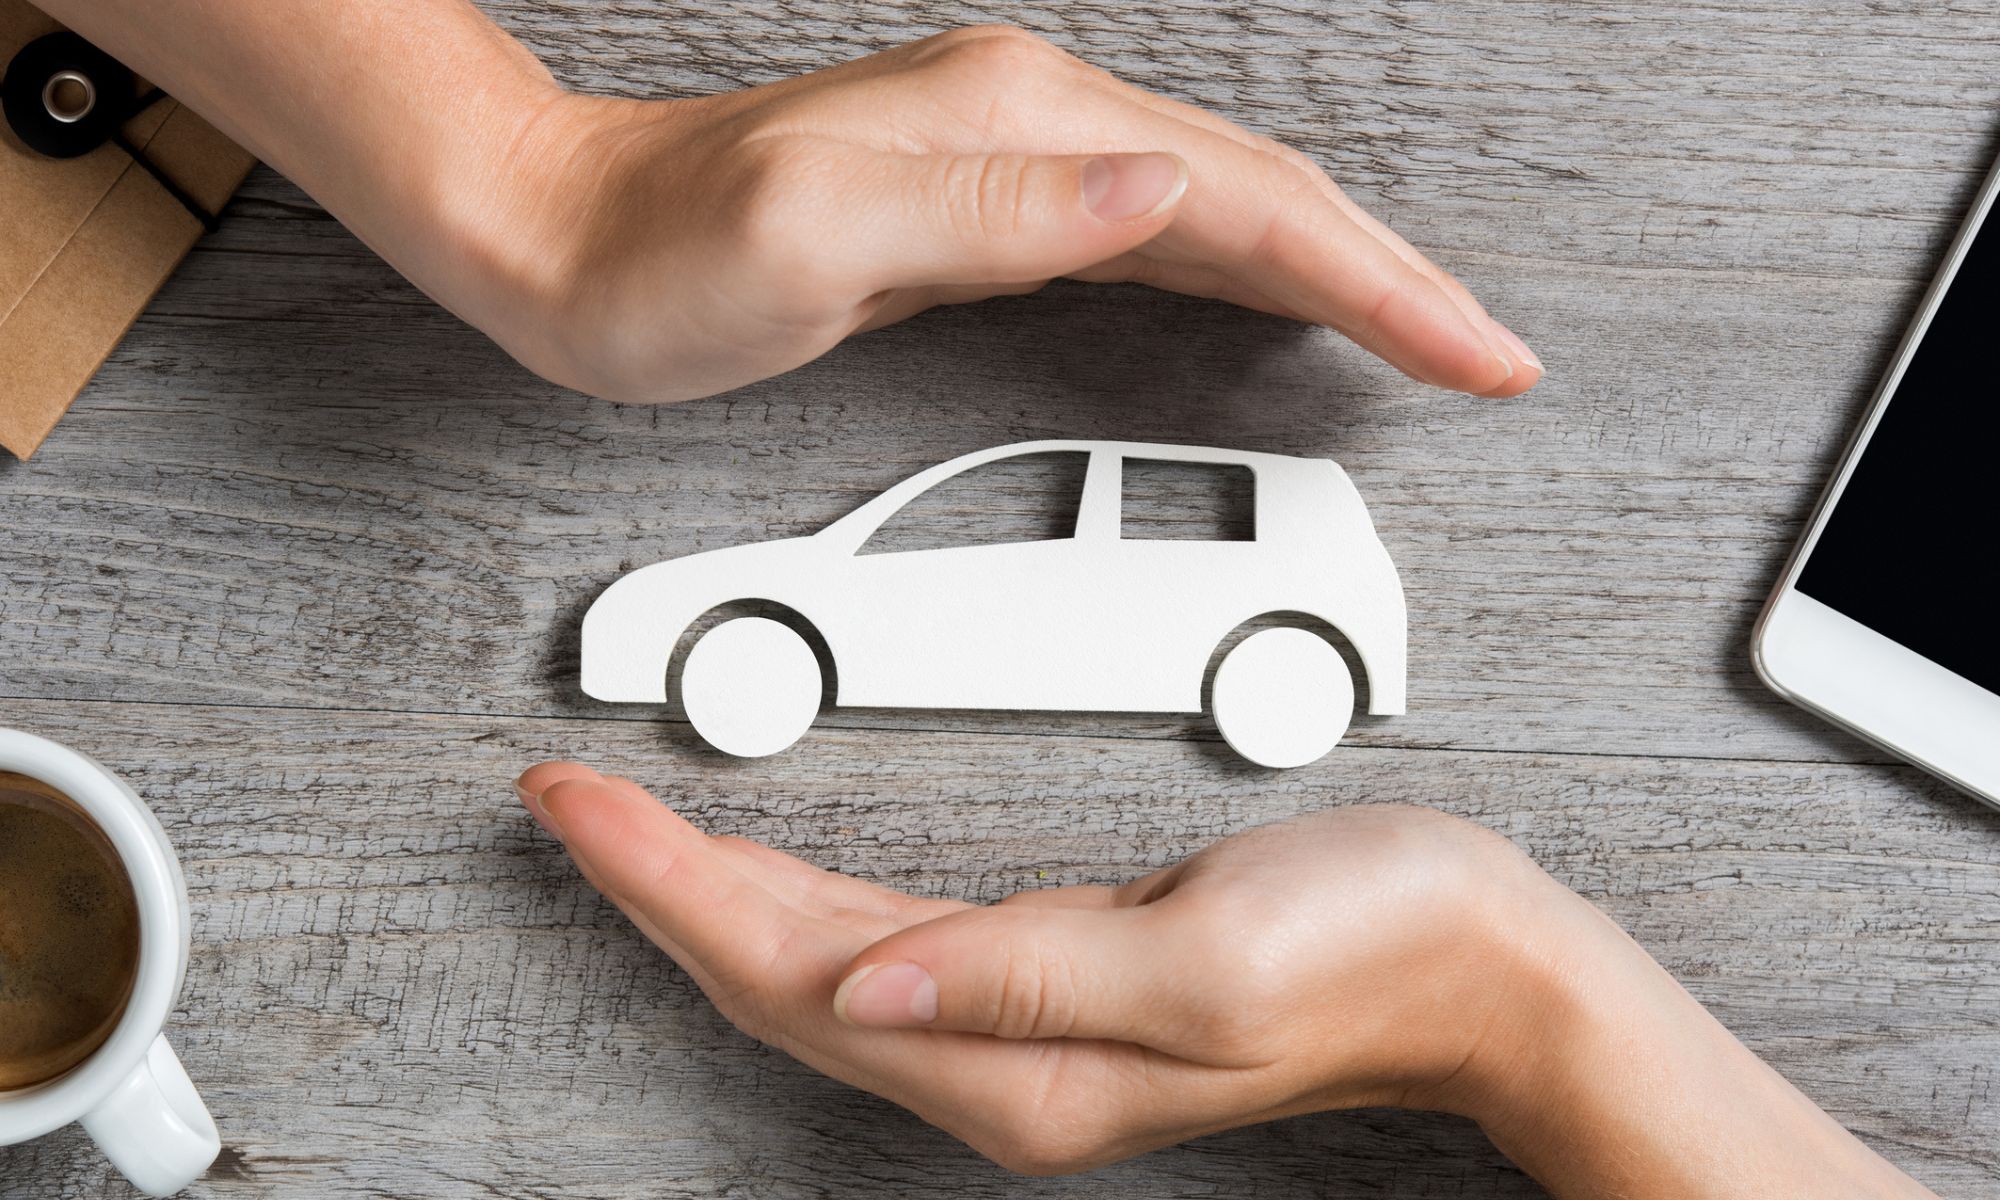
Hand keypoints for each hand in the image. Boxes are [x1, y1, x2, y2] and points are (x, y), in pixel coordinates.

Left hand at [44, 6, 1540, 403]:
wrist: (561, 238)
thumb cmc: (661, 258)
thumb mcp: (817, 234)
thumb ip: (997, 211)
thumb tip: (1163, 197)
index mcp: (1021, 127)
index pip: (1249, 204)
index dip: (1376, 280)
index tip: (1472, 347)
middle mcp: (1034, 125)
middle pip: (1264, 197)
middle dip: (1391, 275)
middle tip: (1488, 353)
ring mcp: (1015, 163)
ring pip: (1224, 215)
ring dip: (1333, 273)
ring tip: (1421, 331)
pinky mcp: (988, 210)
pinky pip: (1159, 240)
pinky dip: (1242, 276)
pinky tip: (1269, 304)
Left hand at [517, 762, 1935, 1196]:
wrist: (1481, 965)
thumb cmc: (1376, 946)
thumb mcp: (1209, 957)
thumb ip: (1028, 978)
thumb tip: (866, 982)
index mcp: (1018, 1065)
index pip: (786, 972)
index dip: (668, 888)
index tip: (581, 805)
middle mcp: (998, 1064)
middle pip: (772, 973)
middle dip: (657, 886)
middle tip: (565, 798)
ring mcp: (1018, 1030)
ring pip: (810, 958)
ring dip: (707, 890)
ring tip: (624, 823)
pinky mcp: (1046, 981)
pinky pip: (873, 940)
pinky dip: (791, 893)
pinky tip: (759, 867)